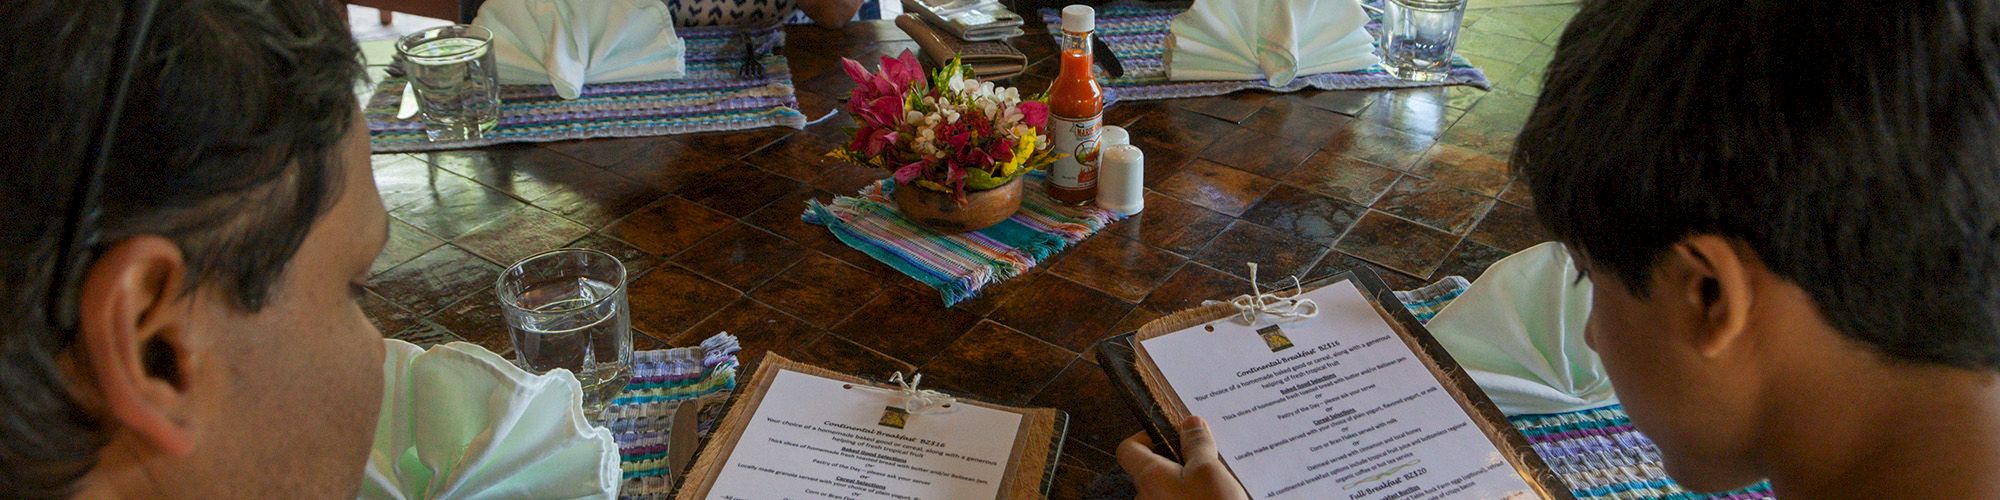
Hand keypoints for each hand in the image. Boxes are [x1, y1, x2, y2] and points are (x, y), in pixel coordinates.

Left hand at [1116, 416, 1249, 499]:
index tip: (1173, 435)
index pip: (1128, 449)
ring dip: (1187, 482)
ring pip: (1167, 490)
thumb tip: (1190, 423)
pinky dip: (1191, 498)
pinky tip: (1214, 499)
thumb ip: (1196, 444)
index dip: (1147, 436)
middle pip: (1152, 469)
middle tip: (1206, 458)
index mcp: (1149, 477)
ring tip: (1216, 483)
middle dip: (1177, 460)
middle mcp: (1146, 498)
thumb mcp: (1209, 470)